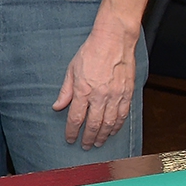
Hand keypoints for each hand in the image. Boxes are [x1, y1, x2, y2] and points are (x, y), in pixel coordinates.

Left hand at [52, 21, 136, 148]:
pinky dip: (118, 125)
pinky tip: (113, 131)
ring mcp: (115, 95)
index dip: (72, 132)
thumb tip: (57, 106)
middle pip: (94, 124)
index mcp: (83, 90)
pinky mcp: (128, 92)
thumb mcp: (72, 69)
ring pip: (110, 123)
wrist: (114, 39)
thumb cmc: (91, 51)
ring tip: (98, 143)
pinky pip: (123, 114)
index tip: (70, 139)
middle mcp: (100, 95)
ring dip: (103, 136)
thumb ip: (65, 91)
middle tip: (85, 146)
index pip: (76, 118)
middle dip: (88, 138)